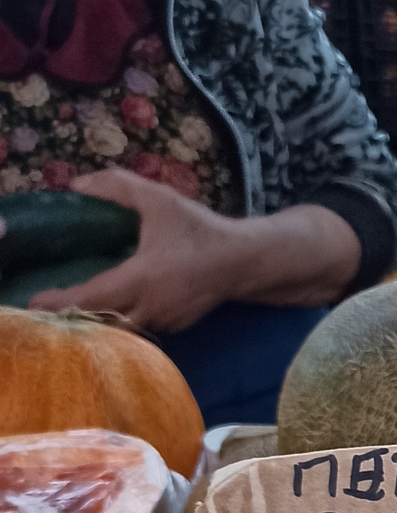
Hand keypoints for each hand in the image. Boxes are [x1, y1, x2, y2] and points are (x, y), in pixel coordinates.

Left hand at [27, 169, 358, 333]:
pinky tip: (111, 308)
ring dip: (97, 322)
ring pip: (119, 329)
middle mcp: (149, 306)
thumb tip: (77, 183)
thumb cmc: (200, 229)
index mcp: (141, 278)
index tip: (35, 301)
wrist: (245, 261)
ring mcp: (163, 321)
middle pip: (99, 323)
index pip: (90, 298)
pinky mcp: (173, 326)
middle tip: (49, 307)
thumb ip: (117, 186)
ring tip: (74, 309)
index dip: (59, 301)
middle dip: (73, 318)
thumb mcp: (159, 199)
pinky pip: (138, 328)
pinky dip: (120, 321)